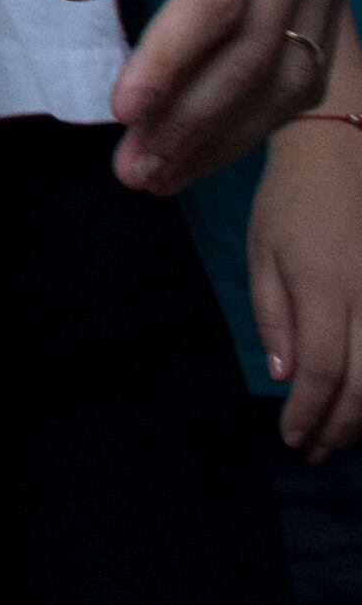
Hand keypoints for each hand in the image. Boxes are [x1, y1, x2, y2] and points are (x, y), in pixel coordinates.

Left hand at [58, 0, 345, 189]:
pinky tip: (213, 145)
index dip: (172, 62)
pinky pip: (308, 66)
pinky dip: (264, 116)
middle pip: (252, 52)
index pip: (214, 0)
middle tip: (133, 169)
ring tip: (160, 173)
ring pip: (289, 73)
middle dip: (192, 120)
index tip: (123, 108)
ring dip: (227, 134)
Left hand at [257, 107, 361, 456]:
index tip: (291, 436)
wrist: (343, 155)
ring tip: (339, 437)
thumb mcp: (262, 254)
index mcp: (326, 290)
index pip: (322, 372)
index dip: (309, 413)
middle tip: (313, 449)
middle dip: (339, 427)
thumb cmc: (290, 202)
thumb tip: (286, 377)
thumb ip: (274, 316)